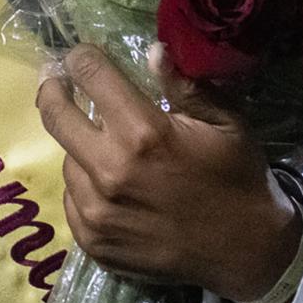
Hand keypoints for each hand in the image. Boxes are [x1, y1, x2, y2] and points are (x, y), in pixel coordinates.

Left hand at [36, 43, 300, 301]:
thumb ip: (183, 85)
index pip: (89, 74)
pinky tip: (108, 187)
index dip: (81, 57)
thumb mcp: (224, 122)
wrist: (248, 252)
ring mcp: (97, 211)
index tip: (79, 56)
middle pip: (55, 114)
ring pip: (66, 159)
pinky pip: (71, 199)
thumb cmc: (237, 177)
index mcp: (143, 132)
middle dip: (53, 90)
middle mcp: (110, 169)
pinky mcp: (93, 242)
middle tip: (58, 83)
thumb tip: (152, 50)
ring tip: (104, 147)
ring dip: (79, 146)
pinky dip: (84, 187)